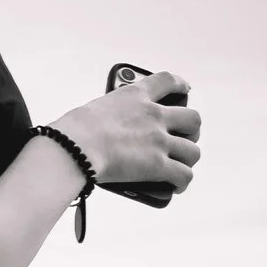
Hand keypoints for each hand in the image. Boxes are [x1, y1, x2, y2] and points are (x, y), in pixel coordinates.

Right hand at [53, 71, 200, 191]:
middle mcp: (153, 115)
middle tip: (182, 138)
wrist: (74, 147)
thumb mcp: (95, 110)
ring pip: (192, 150)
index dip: (181, 85)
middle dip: (191, 130)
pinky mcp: (158, 165)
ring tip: (178, 166)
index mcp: (136, 96)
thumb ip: (111, 116)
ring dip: (187, 159)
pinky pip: (184, 175)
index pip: (168, 81)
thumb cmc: (74, 130)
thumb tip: (108, 134)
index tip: (185, 88)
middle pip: (192, 118)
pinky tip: (175, 185)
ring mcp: (159, 140)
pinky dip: (181, 182)